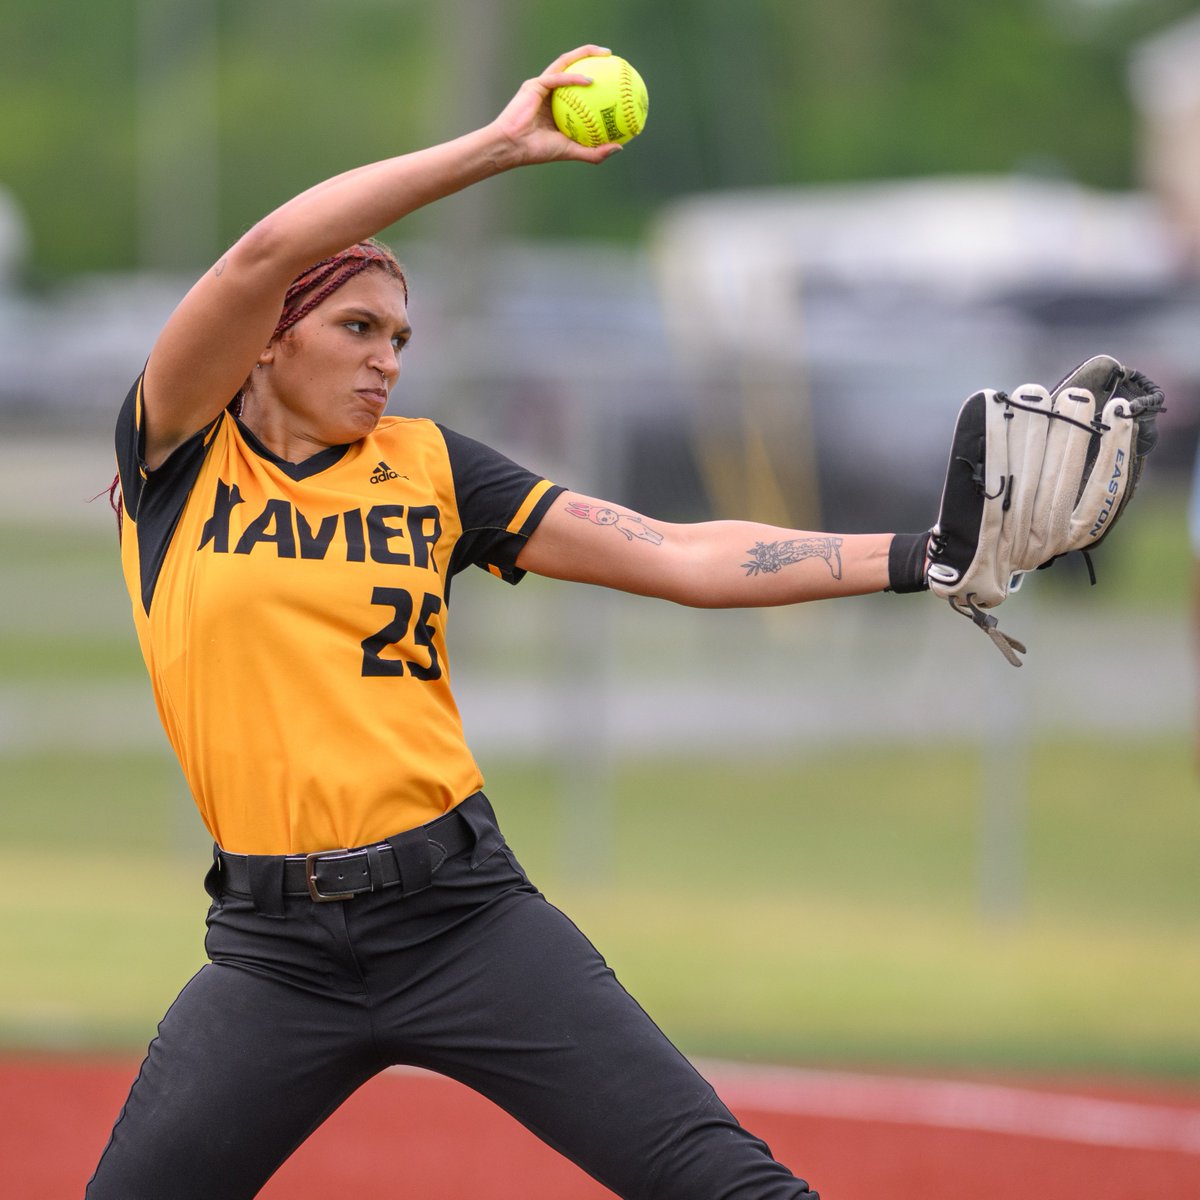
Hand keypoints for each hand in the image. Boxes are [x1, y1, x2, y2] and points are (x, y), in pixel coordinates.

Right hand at [489, 45, 624, 165]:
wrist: (512, 147)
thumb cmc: (538, 151)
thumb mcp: (571, 151)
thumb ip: (594, 151)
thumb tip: (619, 147)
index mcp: (558, 105)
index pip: (579, 88)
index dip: (596, 80)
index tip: (615, 80)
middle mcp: (552, 92)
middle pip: (574, 67)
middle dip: (593, 58)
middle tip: (613, 59)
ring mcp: (543, 85)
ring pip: (566, 63)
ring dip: (585, 54)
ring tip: (605, 54)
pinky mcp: (535, 84)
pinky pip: (558, 77)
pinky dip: (574, 77)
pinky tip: (590, 80)